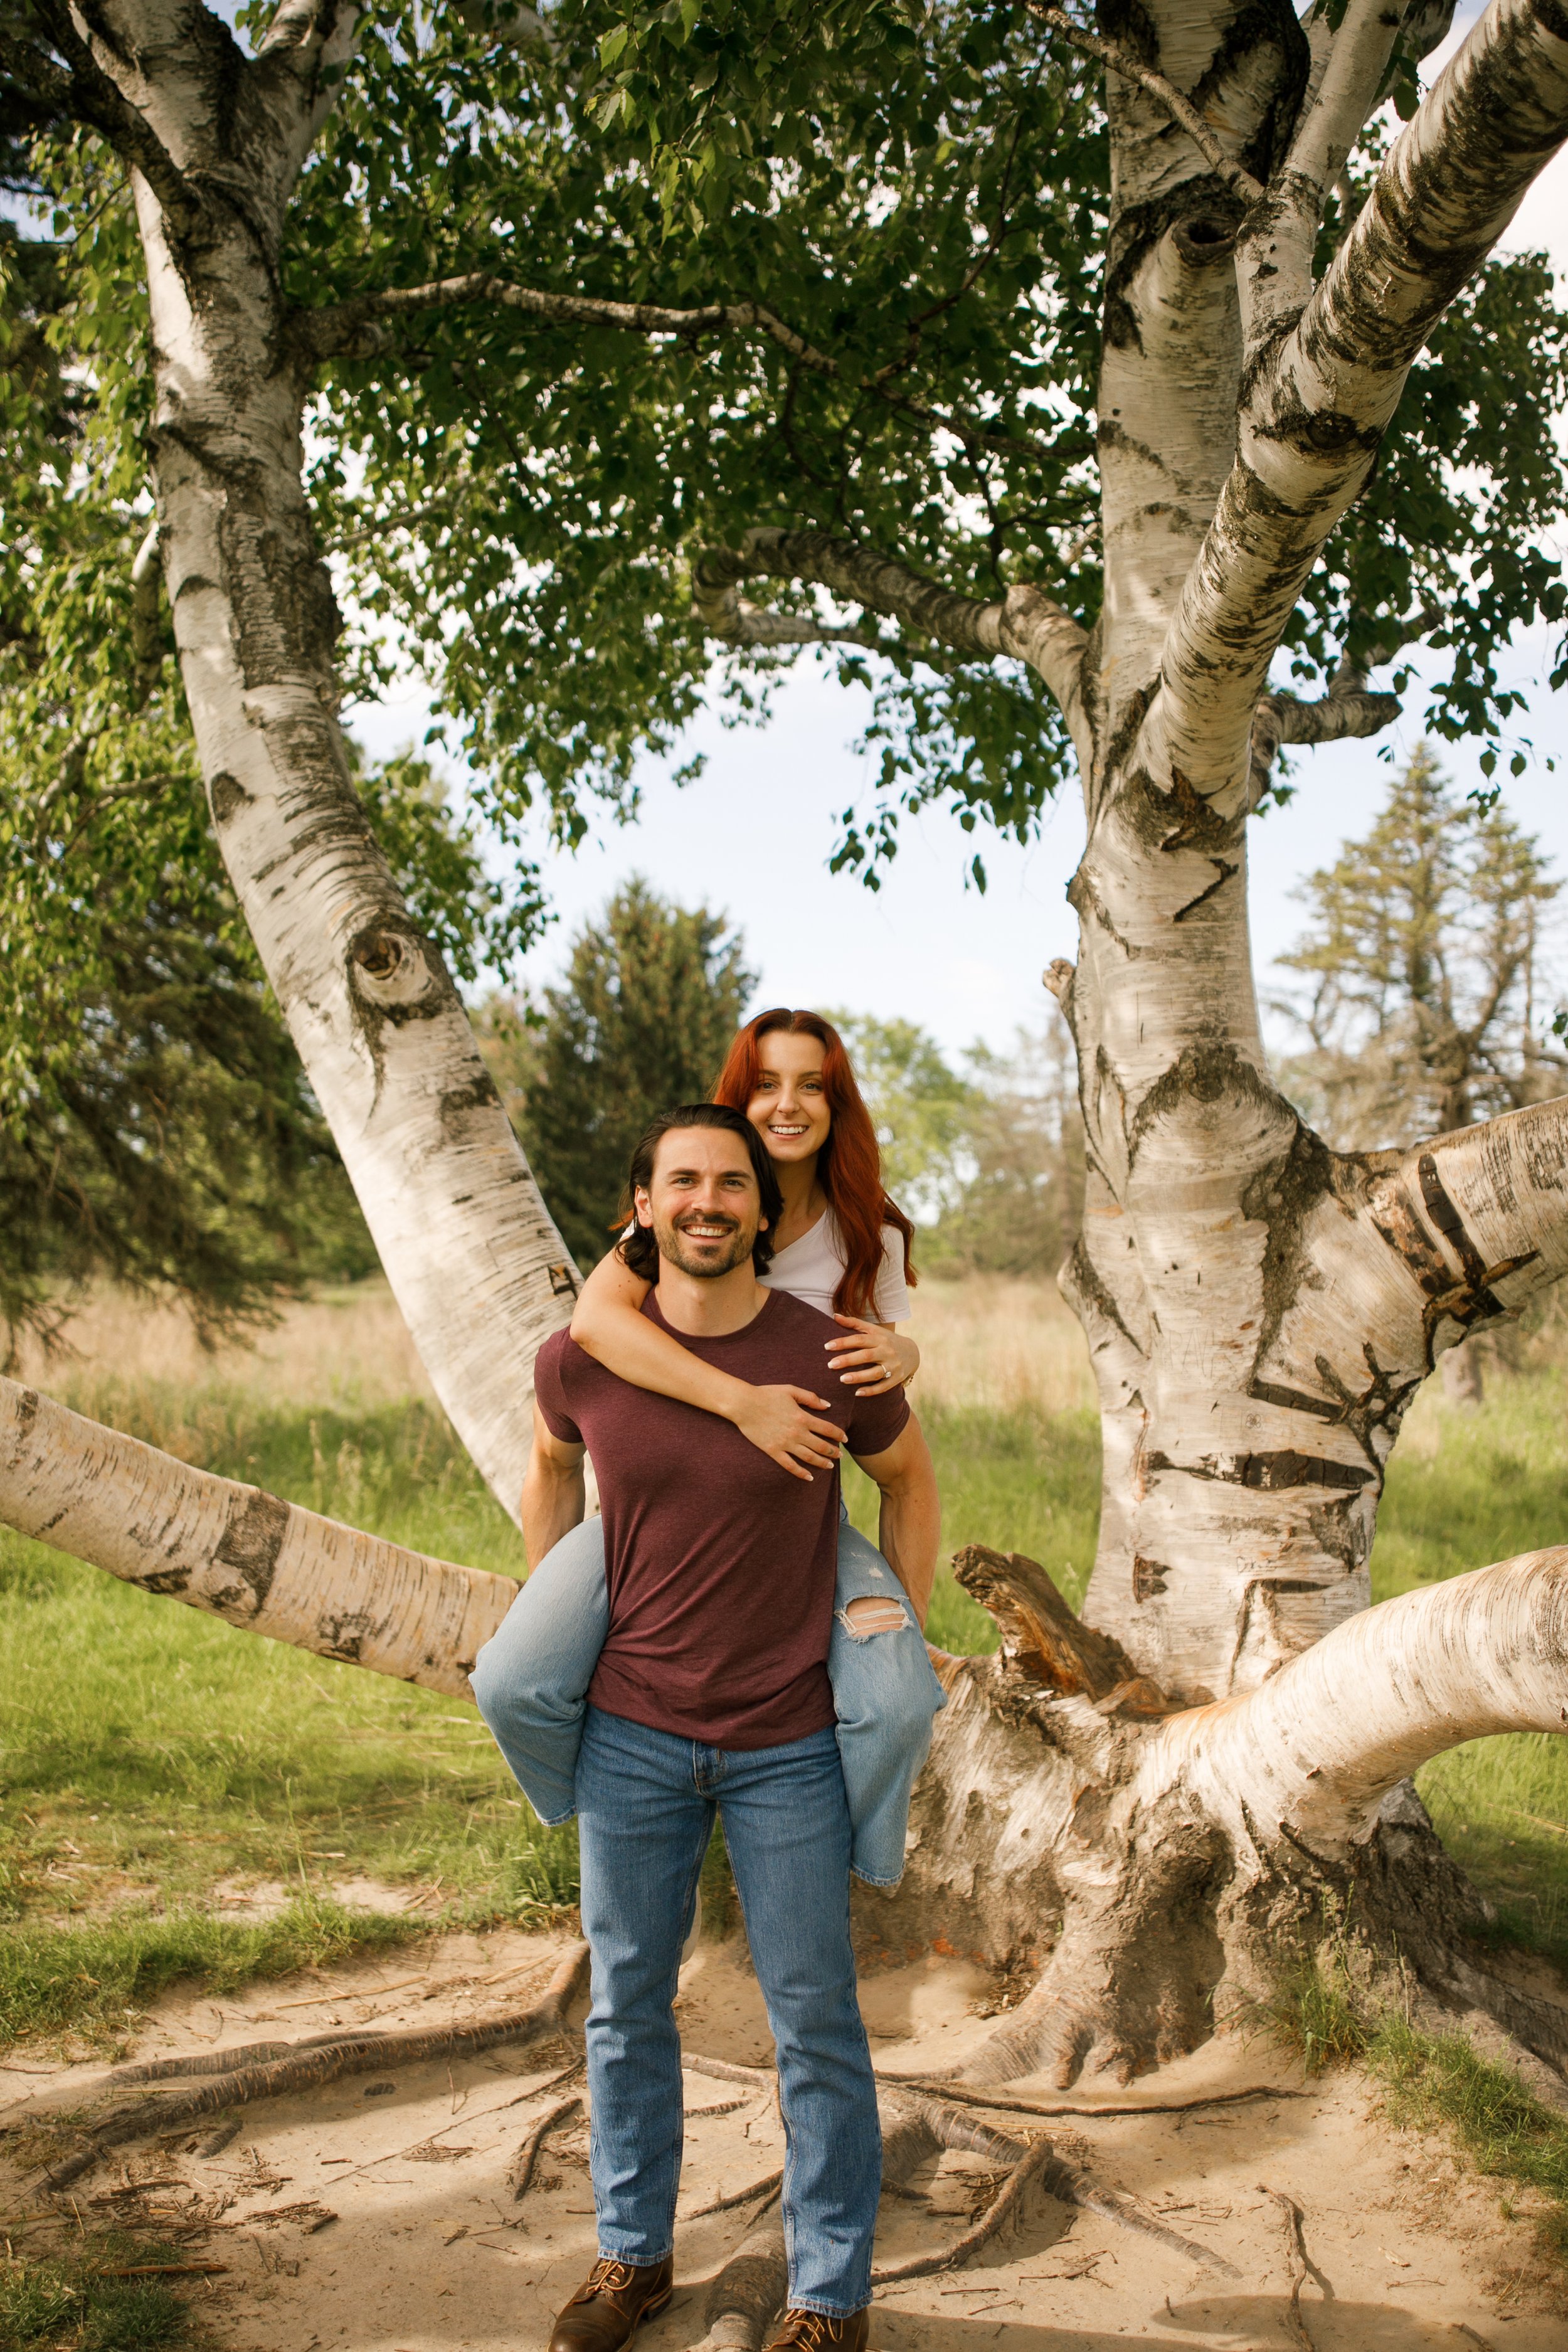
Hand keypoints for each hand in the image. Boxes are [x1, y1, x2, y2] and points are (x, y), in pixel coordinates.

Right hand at [731, 1384, 846, 1481]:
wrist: (744, 1404)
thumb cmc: (767, 1394)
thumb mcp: (791, 1390)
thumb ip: (810, 1398)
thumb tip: (827, 1405)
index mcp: (803, 1417)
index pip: (828, 1429)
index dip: (839, 1435)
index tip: (845, 1438)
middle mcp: (797, 1433)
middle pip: (821, 1446)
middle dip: (834, 1452)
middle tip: (840, 1456)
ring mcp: (785, 1443)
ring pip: (809, 1458)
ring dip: (822, 1463)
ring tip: (830, 1466)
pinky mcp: (773, 1451)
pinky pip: (790, 1465)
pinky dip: (801, 1473)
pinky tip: (809, 1477)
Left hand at [826, 1316, 918, 1393]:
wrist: (913, 1352)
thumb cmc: (887, 1340)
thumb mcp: (874, 1330)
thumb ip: (854, 1323)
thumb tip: (834, 1316)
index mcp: (879, 1338)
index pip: (859, 1339)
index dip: (843, 1342)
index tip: (827, 1346)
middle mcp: (887, 1351)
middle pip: (866, 1356)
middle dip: (848, 1360)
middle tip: (830, 1364)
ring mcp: (893, 1365)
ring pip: (875, 1372)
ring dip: (858, 1376)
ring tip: (841, 1379)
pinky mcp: (896, 1378)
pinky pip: (883, 1386)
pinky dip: (871, 1390)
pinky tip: (857, 1393)